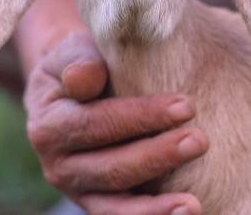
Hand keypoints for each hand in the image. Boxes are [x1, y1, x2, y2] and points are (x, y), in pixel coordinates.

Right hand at [24, 32, 207, 214]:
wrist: (72, 89)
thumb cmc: (83, 64)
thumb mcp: (72, 52)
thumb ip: (79, 60)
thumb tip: (83, 79)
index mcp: (50, 125)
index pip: (98, 123)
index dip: (142, 117)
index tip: (186, 106)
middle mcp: (59, 165)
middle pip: (111, 168)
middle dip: (159, 156)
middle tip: (200, 141)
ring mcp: (80, 190)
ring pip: (115, 206)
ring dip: (156, 207)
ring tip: (193, 204)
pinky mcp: (100, 203)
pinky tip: (185, 214)